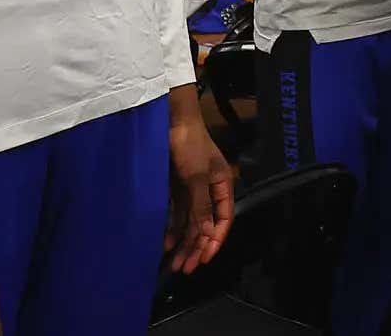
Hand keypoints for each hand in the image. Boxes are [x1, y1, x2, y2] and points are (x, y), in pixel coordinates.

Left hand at [165, 91, 232, 274]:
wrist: (169, 122)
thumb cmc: (189, 146)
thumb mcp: (197, 177)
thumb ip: (201, 207)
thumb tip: (207, 235)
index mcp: (222, 185)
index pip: (224, 218)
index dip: (215, 239)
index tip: (204, 258)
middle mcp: (209, 190)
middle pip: (206, 224)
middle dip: (197, 246)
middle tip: (185, 268)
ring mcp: (192, 189)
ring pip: (191, 222)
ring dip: (184, 241)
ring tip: (174, 262)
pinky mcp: (176, 188)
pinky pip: (177, 214)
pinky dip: (173, 229)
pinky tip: (167, 243)